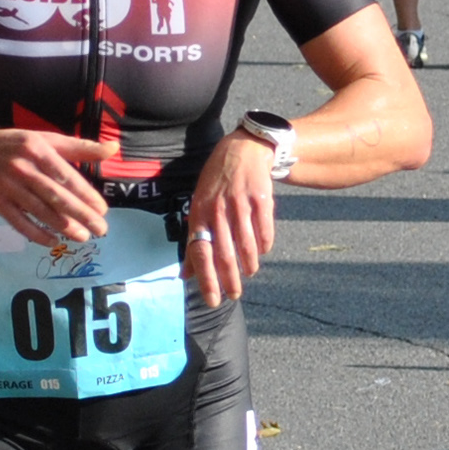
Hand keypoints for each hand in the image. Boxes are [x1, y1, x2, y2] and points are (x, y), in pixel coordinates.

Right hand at [0, 126, 116, 251]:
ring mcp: (7, 187)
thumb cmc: (16, 145)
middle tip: (100, 229)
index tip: (102, 209)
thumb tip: (113, 149)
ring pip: (39, 211)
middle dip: (80, 215)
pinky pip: (19, 222)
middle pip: (56, 196)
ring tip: (83, 237)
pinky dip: (36, 234)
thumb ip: (79, 147)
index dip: (85, 195)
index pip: (66, 176)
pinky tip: (53, 241)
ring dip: (63, 227)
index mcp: (38, 150)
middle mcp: (23, 168)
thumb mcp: (45, 139)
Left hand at [185, 134, 281, 309]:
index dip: (207, 279)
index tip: (214, 300)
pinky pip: (264, 231)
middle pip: (224, 254)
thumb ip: (193, 240)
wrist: (242, 149)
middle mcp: (218, 209)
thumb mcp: (198, 206)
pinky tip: (262, 251)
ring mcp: (240, 203)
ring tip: (249, 272)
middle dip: (230, 280)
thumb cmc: (216, 182)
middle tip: (234, 295)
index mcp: (199, 213)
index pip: (201, 253)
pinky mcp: (261, 199)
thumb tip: (184, 275)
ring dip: (248, 264)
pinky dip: (264, 245)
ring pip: (246, 245)